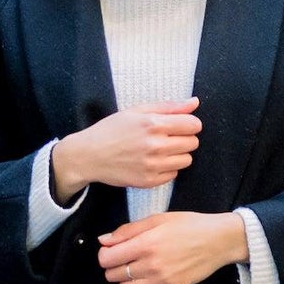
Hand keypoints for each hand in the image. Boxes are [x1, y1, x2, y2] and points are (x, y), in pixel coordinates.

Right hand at [51, 98, 201, 200]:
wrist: (89, 156)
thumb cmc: (111, 130)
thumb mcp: (137, 111)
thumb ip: (169, 107)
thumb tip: (195, 102)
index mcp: (153, 124)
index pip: (193, 125)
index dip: (190, 124)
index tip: (181, 125)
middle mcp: (155, 146)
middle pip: (193, 143)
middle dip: (184, 138)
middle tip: (167, 137)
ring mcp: (153, 165)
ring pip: (187, 160)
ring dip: (178, 154)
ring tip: (161, 150)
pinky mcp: (150, 181)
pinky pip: (174, 174)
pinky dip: (167, 168)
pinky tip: (153, 161)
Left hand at [97, 211, 248, 283]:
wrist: (219, 241)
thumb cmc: (189, 225)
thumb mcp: (158, 219)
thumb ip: (128, 230)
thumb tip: (103, 240)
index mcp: (146, 244)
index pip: (107, 258)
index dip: (105, 254)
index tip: (111, 250)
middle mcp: (152, 265)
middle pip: (113, 275)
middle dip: (114, 266)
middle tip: (126, 257)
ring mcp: (162, 281)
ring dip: (126, 279)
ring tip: (138, 267)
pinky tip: (149, 278)